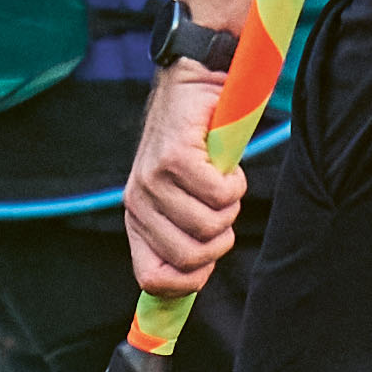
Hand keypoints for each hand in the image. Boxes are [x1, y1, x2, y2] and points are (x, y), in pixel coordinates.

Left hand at [124, 65, 238, 295]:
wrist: (191, 88)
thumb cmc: (193, 149)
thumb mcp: (180, 198)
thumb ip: (184, 236)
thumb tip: (193, 279)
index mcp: (137, 219)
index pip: (151, 279)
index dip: (187, 283)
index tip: (207, 267)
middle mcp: (137, 203)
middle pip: (192, 257)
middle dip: (221, 238)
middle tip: (221, 208)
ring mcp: (153, 181)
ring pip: (211, 225)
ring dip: (230, 204)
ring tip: (221, 178)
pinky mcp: (175, 158)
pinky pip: (221, 195)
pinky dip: (234, 181)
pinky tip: (224, 163)